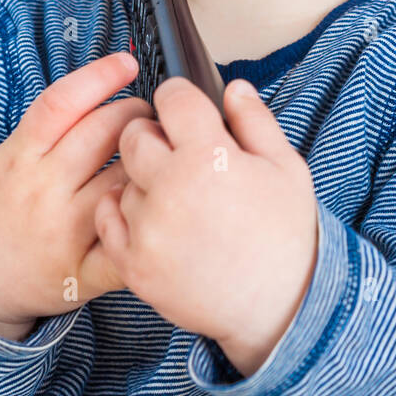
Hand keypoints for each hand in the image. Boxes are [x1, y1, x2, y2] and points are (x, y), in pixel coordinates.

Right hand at [0, 53, 153, 338]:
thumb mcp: (4, 158)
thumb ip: (47, 132)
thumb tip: (101, 91)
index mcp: (20, 157)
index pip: (63, 103)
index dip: (99, 76)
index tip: (126, 63)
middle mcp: (41, 190)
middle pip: (103, 133)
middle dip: (135, 114)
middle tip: (146, 117)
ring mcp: (62, 232)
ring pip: (123, 179)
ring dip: (149, 162)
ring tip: (154, 158)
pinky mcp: (80, 272)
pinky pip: (125, 243)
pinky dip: (145, 221)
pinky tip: (150, 209)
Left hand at [88, 76, 318, 376]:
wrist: (278, 307)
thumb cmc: (286, 236)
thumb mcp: (286, 167)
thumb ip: (255, 120)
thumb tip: (233, 88)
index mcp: (208, 156)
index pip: (172, 98)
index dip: (180, 98)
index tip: (186, 109)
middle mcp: (170, 187)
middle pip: (134, 134)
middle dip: (153, 135)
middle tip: (178, 153)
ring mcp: (147, 227)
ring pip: (122, 178)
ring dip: (142, 179)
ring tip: (177, 197)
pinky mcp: (133, 262)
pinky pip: (109, 219)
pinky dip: (123, 212)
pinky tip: (152, 216)